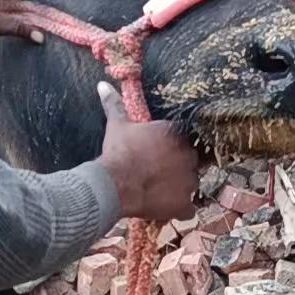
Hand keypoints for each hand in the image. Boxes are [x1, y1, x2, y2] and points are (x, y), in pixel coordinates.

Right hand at [94, 82, 198, 222]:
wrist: (115, 183)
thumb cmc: (118, 151)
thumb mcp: (117, 126)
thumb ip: (115, 105)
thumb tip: (102, 85)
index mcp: (176, 133)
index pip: (184, 140)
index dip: (172, 149)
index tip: (160, 154)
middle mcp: (189, 155)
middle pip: (190, 161)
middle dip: (178, 167)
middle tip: (158, 173)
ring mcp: (189, 181)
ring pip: (191, 184)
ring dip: (180, 187)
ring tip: (159, 190)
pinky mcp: (185, 204)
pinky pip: (189, 209)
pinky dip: (180, 209)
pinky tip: (166, 207)